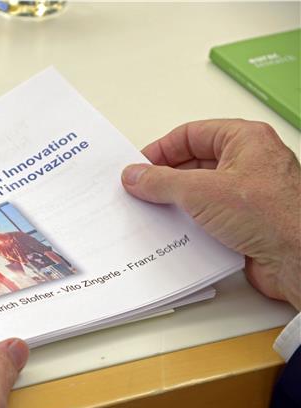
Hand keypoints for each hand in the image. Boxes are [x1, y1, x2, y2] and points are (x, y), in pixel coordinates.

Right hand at [121, 119, 300, 309]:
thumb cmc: (273, 215)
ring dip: (176, 204)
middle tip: (140, 191)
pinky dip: (188, 225)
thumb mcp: (201, 191)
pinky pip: (207, 218)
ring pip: (199, 192)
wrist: (299, 258)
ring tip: (153, 213)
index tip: (138, 167)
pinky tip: (173, 234)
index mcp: (245, 140)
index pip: (191, 135)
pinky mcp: (245, 223)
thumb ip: (161, 181)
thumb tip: (136, 175)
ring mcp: (248, 194)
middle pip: (193, 164)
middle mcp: (249, 163)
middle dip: (165, 179)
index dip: (161, 150)